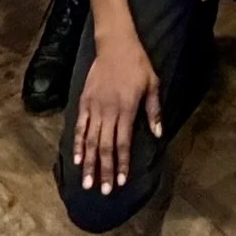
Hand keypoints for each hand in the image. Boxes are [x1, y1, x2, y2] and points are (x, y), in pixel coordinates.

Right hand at [72, 28, 161, 195]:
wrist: (115, 44)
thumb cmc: (138, 64)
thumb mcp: (153, 84)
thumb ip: (154, 111)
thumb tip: (158, 134)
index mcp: (126, 109)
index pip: (123, 143)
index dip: (122, 163)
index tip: (121, 182)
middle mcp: (109, 111)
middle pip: (105, 147)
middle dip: (105, 170)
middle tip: (103, 191)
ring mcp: (94, 107)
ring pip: (90, 140)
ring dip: (89, 163)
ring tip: (87, 183)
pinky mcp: (85, 101)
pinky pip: (80, 126)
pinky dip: (77, 144)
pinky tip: (77, 159)